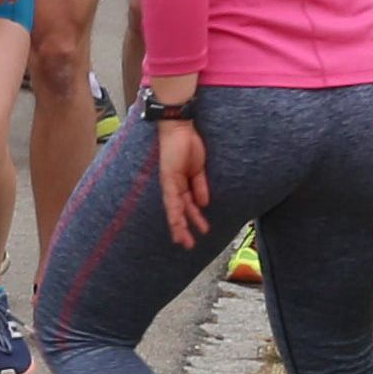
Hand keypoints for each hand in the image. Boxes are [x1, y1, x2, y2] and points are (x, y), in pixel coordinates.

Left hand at [154, 108, 210, 244]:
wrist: (181, 128)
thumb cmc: (189, 144)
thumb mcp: (199, 169)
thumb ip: (200, 186)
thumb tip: (204, 204)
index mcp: (181, 183)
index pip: (185, 206)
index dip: (190, 220)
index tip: (198, 233)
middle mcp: (173, 185)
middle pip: (179, 211)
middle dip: (184, 228)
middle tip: (188, 245)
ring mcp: (169, 182)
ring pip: (174, 209)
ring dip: (179, 225)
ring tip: (184, 240)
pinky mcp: (168, 177)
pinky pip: (172, 197)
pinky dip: (176, 210)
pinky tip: (179, 222)